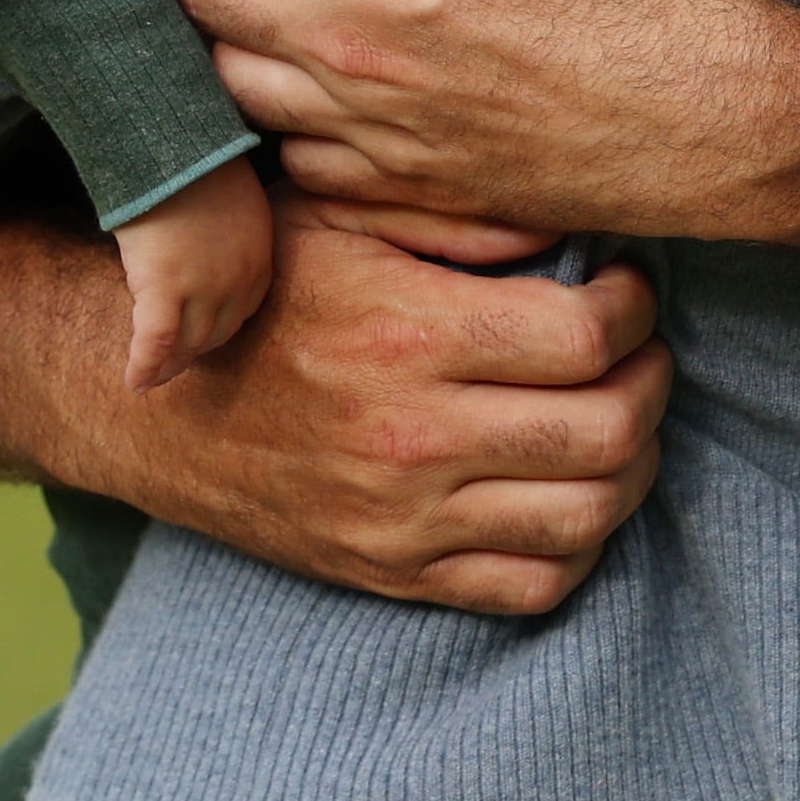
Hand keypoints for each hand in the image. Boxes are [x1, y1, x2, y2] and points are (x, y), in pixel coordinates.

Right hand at [67, 196, 672, 615]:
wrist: (148, 403)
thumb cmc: (260, 288)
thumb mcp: (344, 212)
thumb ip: (461, 213)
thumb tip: (578, 226)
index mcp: (412, 334)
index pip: (587, 337)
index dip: (636, 308)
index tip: (627, 287)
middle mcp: (416, 439)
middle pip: (609, 432)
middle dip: (651, 382)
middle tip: (640, 350)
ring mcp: (407, 521)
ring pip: (588, 518)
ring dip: (632, 465)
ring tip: (619, 415)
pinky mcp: (395, 575)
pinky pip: (531, 588)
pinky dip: (579, 545)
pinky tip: (570, 488)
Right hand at [112, 152, 274, 389]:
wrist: (173, 145)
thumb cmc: (193, 158)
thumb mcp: (231, 196)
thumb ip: (227, 227)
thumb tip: (203, 237)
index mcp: (259, 255)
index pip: (243, 310)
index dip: (218, 327)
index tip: (201, 335)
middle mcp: (238, 280)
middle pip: (217, 333)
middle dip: (195, 350)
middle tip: (173, 362)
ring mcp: (203, 289)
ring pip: (188, 344)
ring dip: (169, 365)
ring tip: (152, 377)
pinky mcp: (164, 289)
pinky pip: (155, 342)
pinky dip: (144, 365)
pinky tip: (133, 382)